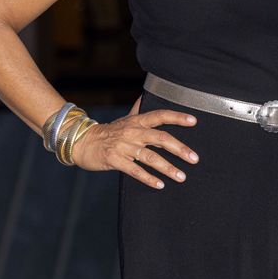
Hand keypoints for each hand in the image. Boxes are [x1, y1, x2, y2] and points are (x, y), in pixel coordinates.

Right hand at [70, 95, 199, 187]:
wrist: (82, 142)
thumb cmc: (109, 132)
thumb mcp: (126, 119)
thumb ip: (139, 109)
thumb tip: (148, 94)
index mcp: (137, 121)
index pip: (160, 115)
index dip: (177, 117)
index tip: (194, 121)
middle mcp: (133, 132)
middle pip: (160, 138)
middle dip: (180, 148)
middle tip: (195, 159)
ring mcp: (124, 146)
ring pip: (150, 157)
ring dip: (167, 168)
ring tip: (181, 177)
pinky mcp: (115, 160)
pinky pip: (135, 170)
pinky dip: (148, 178)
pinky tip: (160, 185)